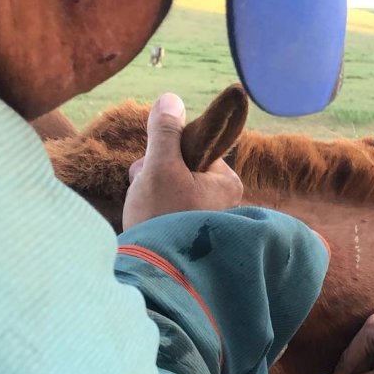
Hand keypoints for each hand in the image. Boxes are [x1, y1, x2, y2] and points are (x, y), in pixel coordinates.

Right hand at [122, 93, 245, 230]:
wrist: (155, 272)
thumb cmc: (162, 217)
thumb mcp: (160, 166)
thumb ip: (165, 132)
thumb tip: (171, 100)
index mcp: (228, 183)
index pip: (193, 149)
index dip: (166, 153)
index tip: (156, 168)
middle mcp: (225, 203)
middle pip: (179, 168)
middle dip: (155, 175)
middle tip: (148, 193)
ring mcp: (208, 221)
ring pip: (170, 189)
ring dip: (149, 192)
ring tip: (146, 212)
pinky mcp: (191, 236)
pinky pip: (168, 210)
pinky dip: (152, 212)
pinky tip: (147, 223)